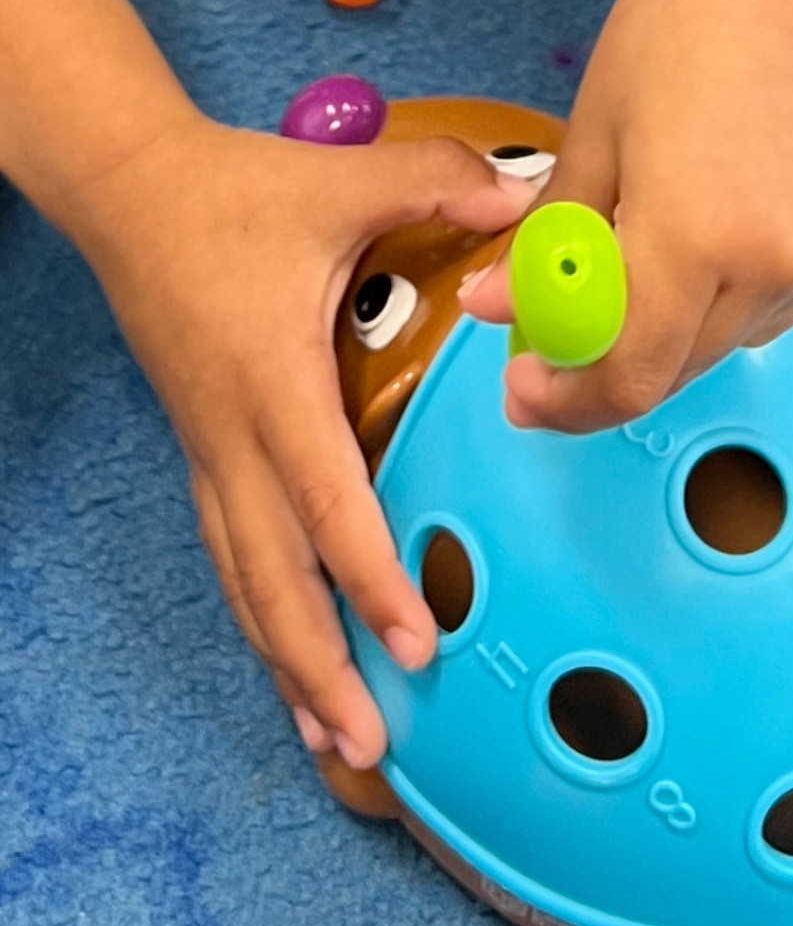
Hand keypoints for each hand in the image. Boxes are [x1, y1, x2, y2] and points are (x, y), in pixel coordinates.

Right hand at [76, 115, 530, 765]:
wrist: (130, 192)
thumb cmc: (236, 193)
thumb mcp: (342, 180)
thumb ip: (438, 182)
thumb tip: (529, 200)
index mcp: (275, 385)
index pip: (327, 503)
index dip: (370, 580)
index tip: (417, 645)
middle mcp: (235, 437)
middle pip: (270, 578)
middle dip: (319, 666)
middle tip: (368, 745)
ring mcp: (211, 451)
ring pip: (243, 579)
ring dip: (285, 661)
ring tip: (331, 738)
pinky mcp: (204, 450)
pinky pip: (231, 552)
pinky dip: (261, 616)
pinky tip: (288, 659)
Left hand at [464, 0, 792, 429]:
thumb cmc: (687, 21)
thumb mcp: (595, 128)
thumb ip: (549, 238)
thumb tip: (494, 304)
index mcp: (691, 238)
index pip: (627, 376)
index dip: (566, 403)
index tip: (521, 390)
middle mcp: (767, 270)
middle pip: (672, 372)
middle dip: (601, 373)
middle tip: (547, 340)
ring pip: (718, 346)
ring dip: (659, 337)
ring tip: (619, 276)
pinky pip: (764, 312)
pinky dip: (713, 306)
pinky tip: (690, 250)